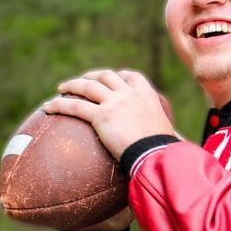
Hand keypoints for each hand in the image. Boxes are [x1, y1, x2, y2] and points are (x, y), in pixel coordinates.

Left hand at [43, 69, 177, 163]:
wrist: (158, 154)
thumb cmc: (168, 152)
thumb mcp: (172, 139)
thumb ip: (173, 140)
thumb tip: (183, 152)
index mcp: (147, 97)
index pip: (133, 77)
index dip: (120, 75)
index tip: (112, 78)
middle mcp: (130, 94)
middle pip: (106, 76)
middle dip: (92, 75)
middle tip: (81, 82)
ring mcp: (114, 103)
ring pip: (88, 86)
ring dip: (73, 85)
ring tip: (61, 88)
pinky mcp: (101, 116)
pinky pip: (74, 106)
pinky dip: (59, 104)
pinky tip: (47, 107)